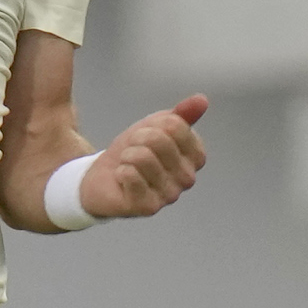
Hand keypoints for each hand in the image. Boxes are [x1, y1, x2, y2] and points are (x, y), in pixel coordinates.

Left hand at [82, 95, 209, 219]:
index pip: (176, 126)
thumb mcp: (155, 126)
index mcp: (195, 157)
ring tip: (128, 165)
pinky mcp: (149, 207)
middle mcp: (187, 179)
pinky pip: (131, 174)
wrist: (104, 178)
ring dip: (127, 156)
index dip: (154, 124)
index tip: (147, 135)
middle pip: (159, 139)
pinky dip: (120, 171)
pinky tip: (123, 180)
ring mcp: (170, 195)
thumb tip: (202, 99)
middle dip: (137, 139)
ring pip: (142, 157)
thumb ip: (180, 115)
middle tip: (133, 151)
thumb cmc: (134, 152)